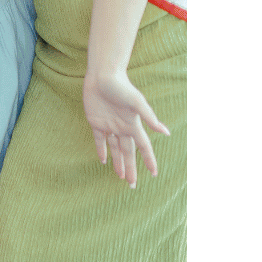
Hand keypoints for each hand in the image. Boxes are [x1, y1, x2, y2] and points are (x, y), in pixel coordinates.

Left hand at [82, 69, 170, 187]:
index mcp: (133, 125)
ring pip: (115, 149)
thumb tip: (166, 132)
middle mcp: (122, 128)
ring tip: (121, 177)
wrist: (103, 75)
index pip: (143, 147)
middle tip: (133, 186)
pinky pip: (99, 140)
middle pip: (128, 153)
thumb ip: (150, 118)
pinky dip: (101, 150)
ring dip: (118, 163)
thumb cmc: (121, 87)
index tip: (154, 174)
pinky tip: (103, 160)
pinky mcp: (96, 122)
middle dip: (131, 169)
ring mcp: (109, 126)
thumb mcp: (137, 102)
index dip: (149, 160)